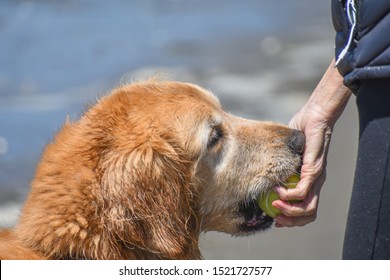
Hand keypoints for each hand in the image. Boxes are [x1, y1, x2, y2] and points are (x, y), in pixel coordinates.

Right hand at [273, 59, 350, 226]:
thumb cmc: (300, 131)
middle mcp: (316, 182)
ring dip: (290, 211)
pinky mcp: (314, 169)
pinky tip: (278, 188)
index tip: (275, 218)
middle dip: (291, 221)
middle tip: (275, 219)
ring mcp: (316, 177)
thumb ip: (280, 165)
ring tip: (275, 203)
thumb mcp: (287, 153)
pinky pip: (303, 191)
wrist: (315, 115)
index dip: (292, 218)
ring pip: (308, 208)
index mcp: (309, 180)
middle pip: (309, 214)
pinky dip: (289, 195)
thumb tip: (264, 174)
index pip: (305, 208)